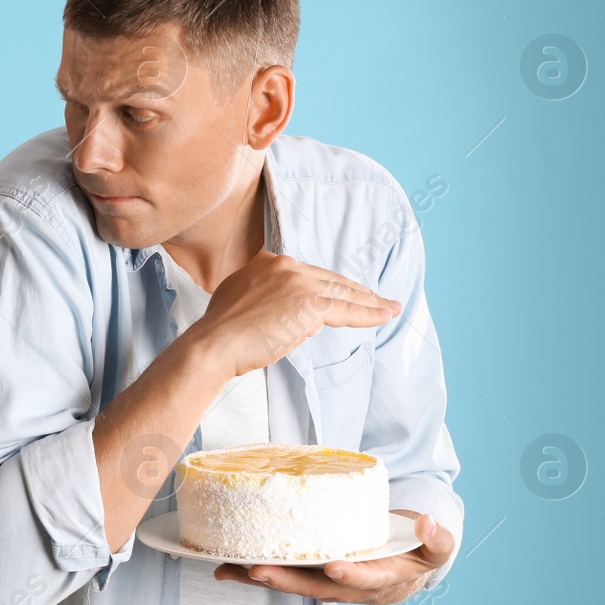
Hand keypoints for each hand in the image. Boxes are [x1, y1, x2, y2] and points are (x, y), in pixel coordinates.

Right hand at [191, 249, 399, 378]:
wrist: (215, 343)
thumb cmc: (221, 329)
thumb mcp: (238, 295)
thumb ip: (261, 291)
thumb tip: (279, 305)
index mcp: (269, 261)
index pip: (311, 274)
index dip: (332, 284)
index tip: (346, 292)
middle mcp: (286, 266)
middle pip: (332, 280)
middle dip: (357, 291)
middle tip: (378, 299)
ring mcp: (300, 283)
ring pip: (343, 294)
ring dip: (370, 302)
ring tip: (389, 308)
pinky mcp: (310, 304)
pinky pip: (347, 310)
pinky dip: (369, 314)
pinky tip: (384, 315)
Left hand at [213, 512, 455, 604]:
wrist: (410, 565)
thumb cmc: (421, 550)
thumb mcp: (438, 546)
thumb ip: (438, 538)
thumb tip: (429, 522)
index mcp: (387, 582)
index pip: (367, 580)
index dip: (351, 576)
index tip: (334, 567)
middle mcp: (354, 590)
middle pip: (319, 590)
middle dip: (288, 581)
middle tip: (259, 570)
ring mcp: (332, 587)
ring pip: (296, 585)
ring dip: (263, 579)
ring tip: (231, 569)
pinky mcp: (313, 577)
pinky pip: (285, 577)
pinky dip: (255, 574)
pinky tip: (227, 567)